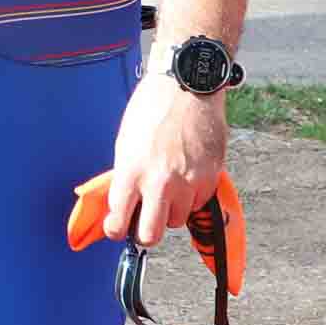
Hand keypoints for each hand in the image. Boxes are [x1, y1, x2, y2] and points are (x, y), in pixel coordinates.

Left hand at [102, 69, 228, 246]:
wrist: (186, 88)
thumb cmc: (150, 110)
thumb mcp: (125, 143)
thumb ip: (125, 177)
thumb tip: (123, 205)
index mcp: (130, 172)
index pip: (117, 222)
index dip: (115, 229)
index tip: (117, 228)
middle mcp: (159, 183)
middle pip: (150, 236)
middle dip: (145, 233)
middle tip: (144, 222)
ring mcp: (187, 183)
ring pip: (177, 220)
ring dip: (171, 210)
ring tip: (169, 186)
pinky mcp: (209, 179)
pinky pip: (198, 203)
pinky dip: (192, 196)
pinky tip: (187, 174)